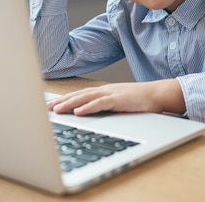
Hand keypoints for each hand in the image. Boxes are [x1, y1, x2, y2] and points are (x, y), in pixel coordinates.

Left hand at [47, 80, 185, 115]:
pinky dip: (88, 107)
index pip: (79, 95)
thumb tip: (91, 115)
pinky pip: (101, 103)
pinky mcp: (119, 99)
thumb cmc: (138, 101)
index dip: (64, 99)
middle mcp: (104, 90)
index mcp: (103, 92)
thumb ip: (104, 107)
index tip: (50, 105)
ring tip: (57, 110)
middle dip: (61, 101)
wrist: (157, 94)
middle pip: (78, 95)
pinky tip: (78, 112)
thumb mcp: (117, 104)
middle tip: (47, 108)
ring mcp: (111, 94)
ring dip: (70, 103)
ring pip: (86, 98)